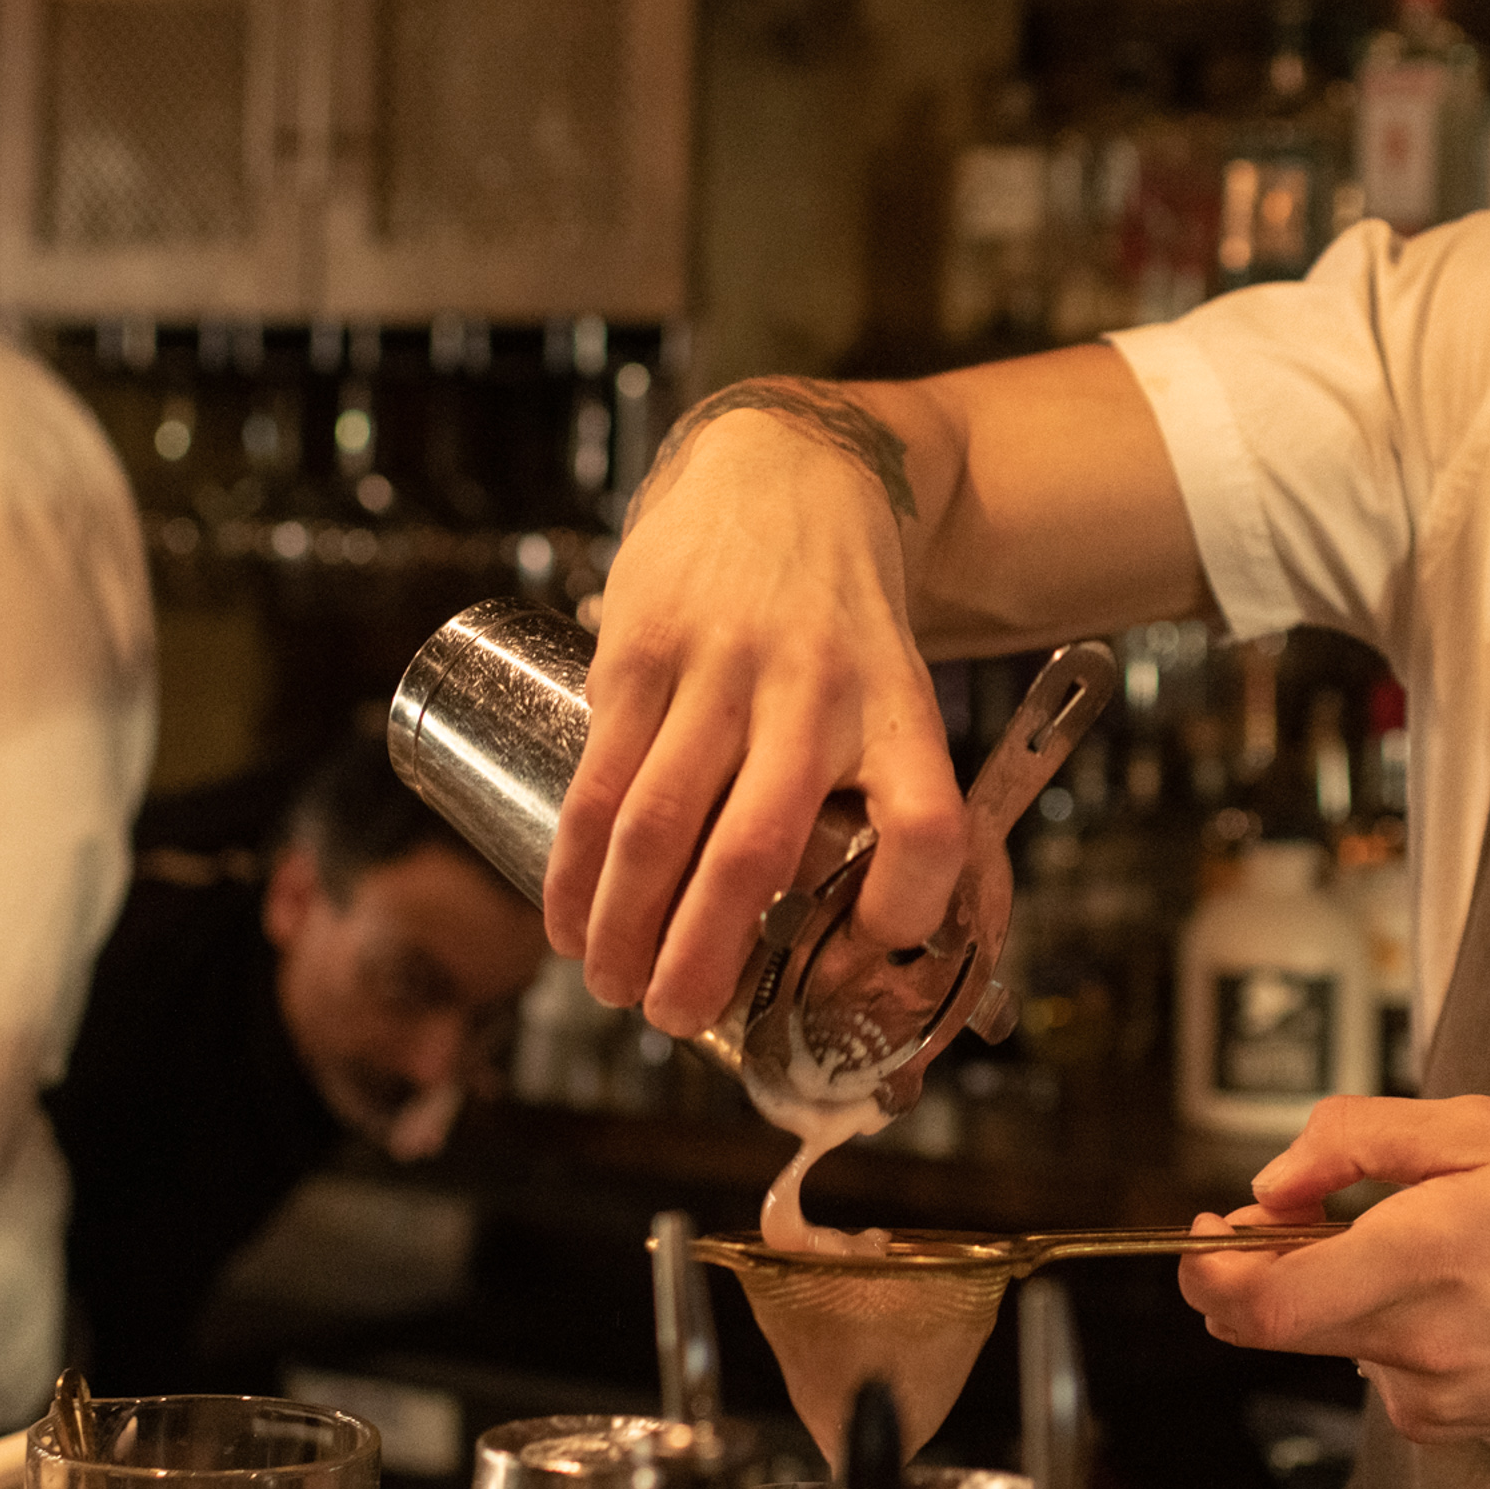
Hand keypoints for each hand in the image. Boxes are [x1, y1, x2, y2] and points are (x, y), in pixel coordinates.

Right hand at [549, 388, 965, 1038]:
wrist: (785, 469)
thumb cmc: (841, 620)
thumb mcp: (893, 689)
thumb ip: (874, 798)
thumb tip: (855, 947)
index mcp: (896, 710)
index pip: (925, 822)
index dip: (906, 904)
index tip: (873, 946)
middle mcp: (813, 692)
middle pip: (756, 851)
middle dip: (704, 956)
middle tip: (676, 1019)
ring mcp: (719, 669)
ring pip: (658, 826)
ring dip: (623, 926)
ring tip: (610, 988)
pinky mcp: (641, 649)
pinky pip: (597, 780)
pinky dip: (573, 868)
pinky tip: (564, 921)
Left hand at [1177, 1095, 1489, 1441]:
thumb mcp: (1489, 1128)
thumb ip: (1362, 1139)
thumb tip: (1271, 1185)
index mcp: (1428, 1252)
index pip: (1265, 1297)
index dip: (1208, 1268)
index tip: (1206, 1229)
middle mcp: (1419, 1337)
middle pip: (1270, 1325)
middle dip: (1252, 1269)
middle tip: (1288, 1216)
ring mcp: (1428, 1392)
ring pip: (1324, 1338)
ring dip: (1332, 1290)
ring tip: (1422, 1244)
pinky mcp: (1441, 1423)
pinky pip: (1371, 1364)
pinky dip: (1380, 1324)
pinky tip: (1453, 1298)